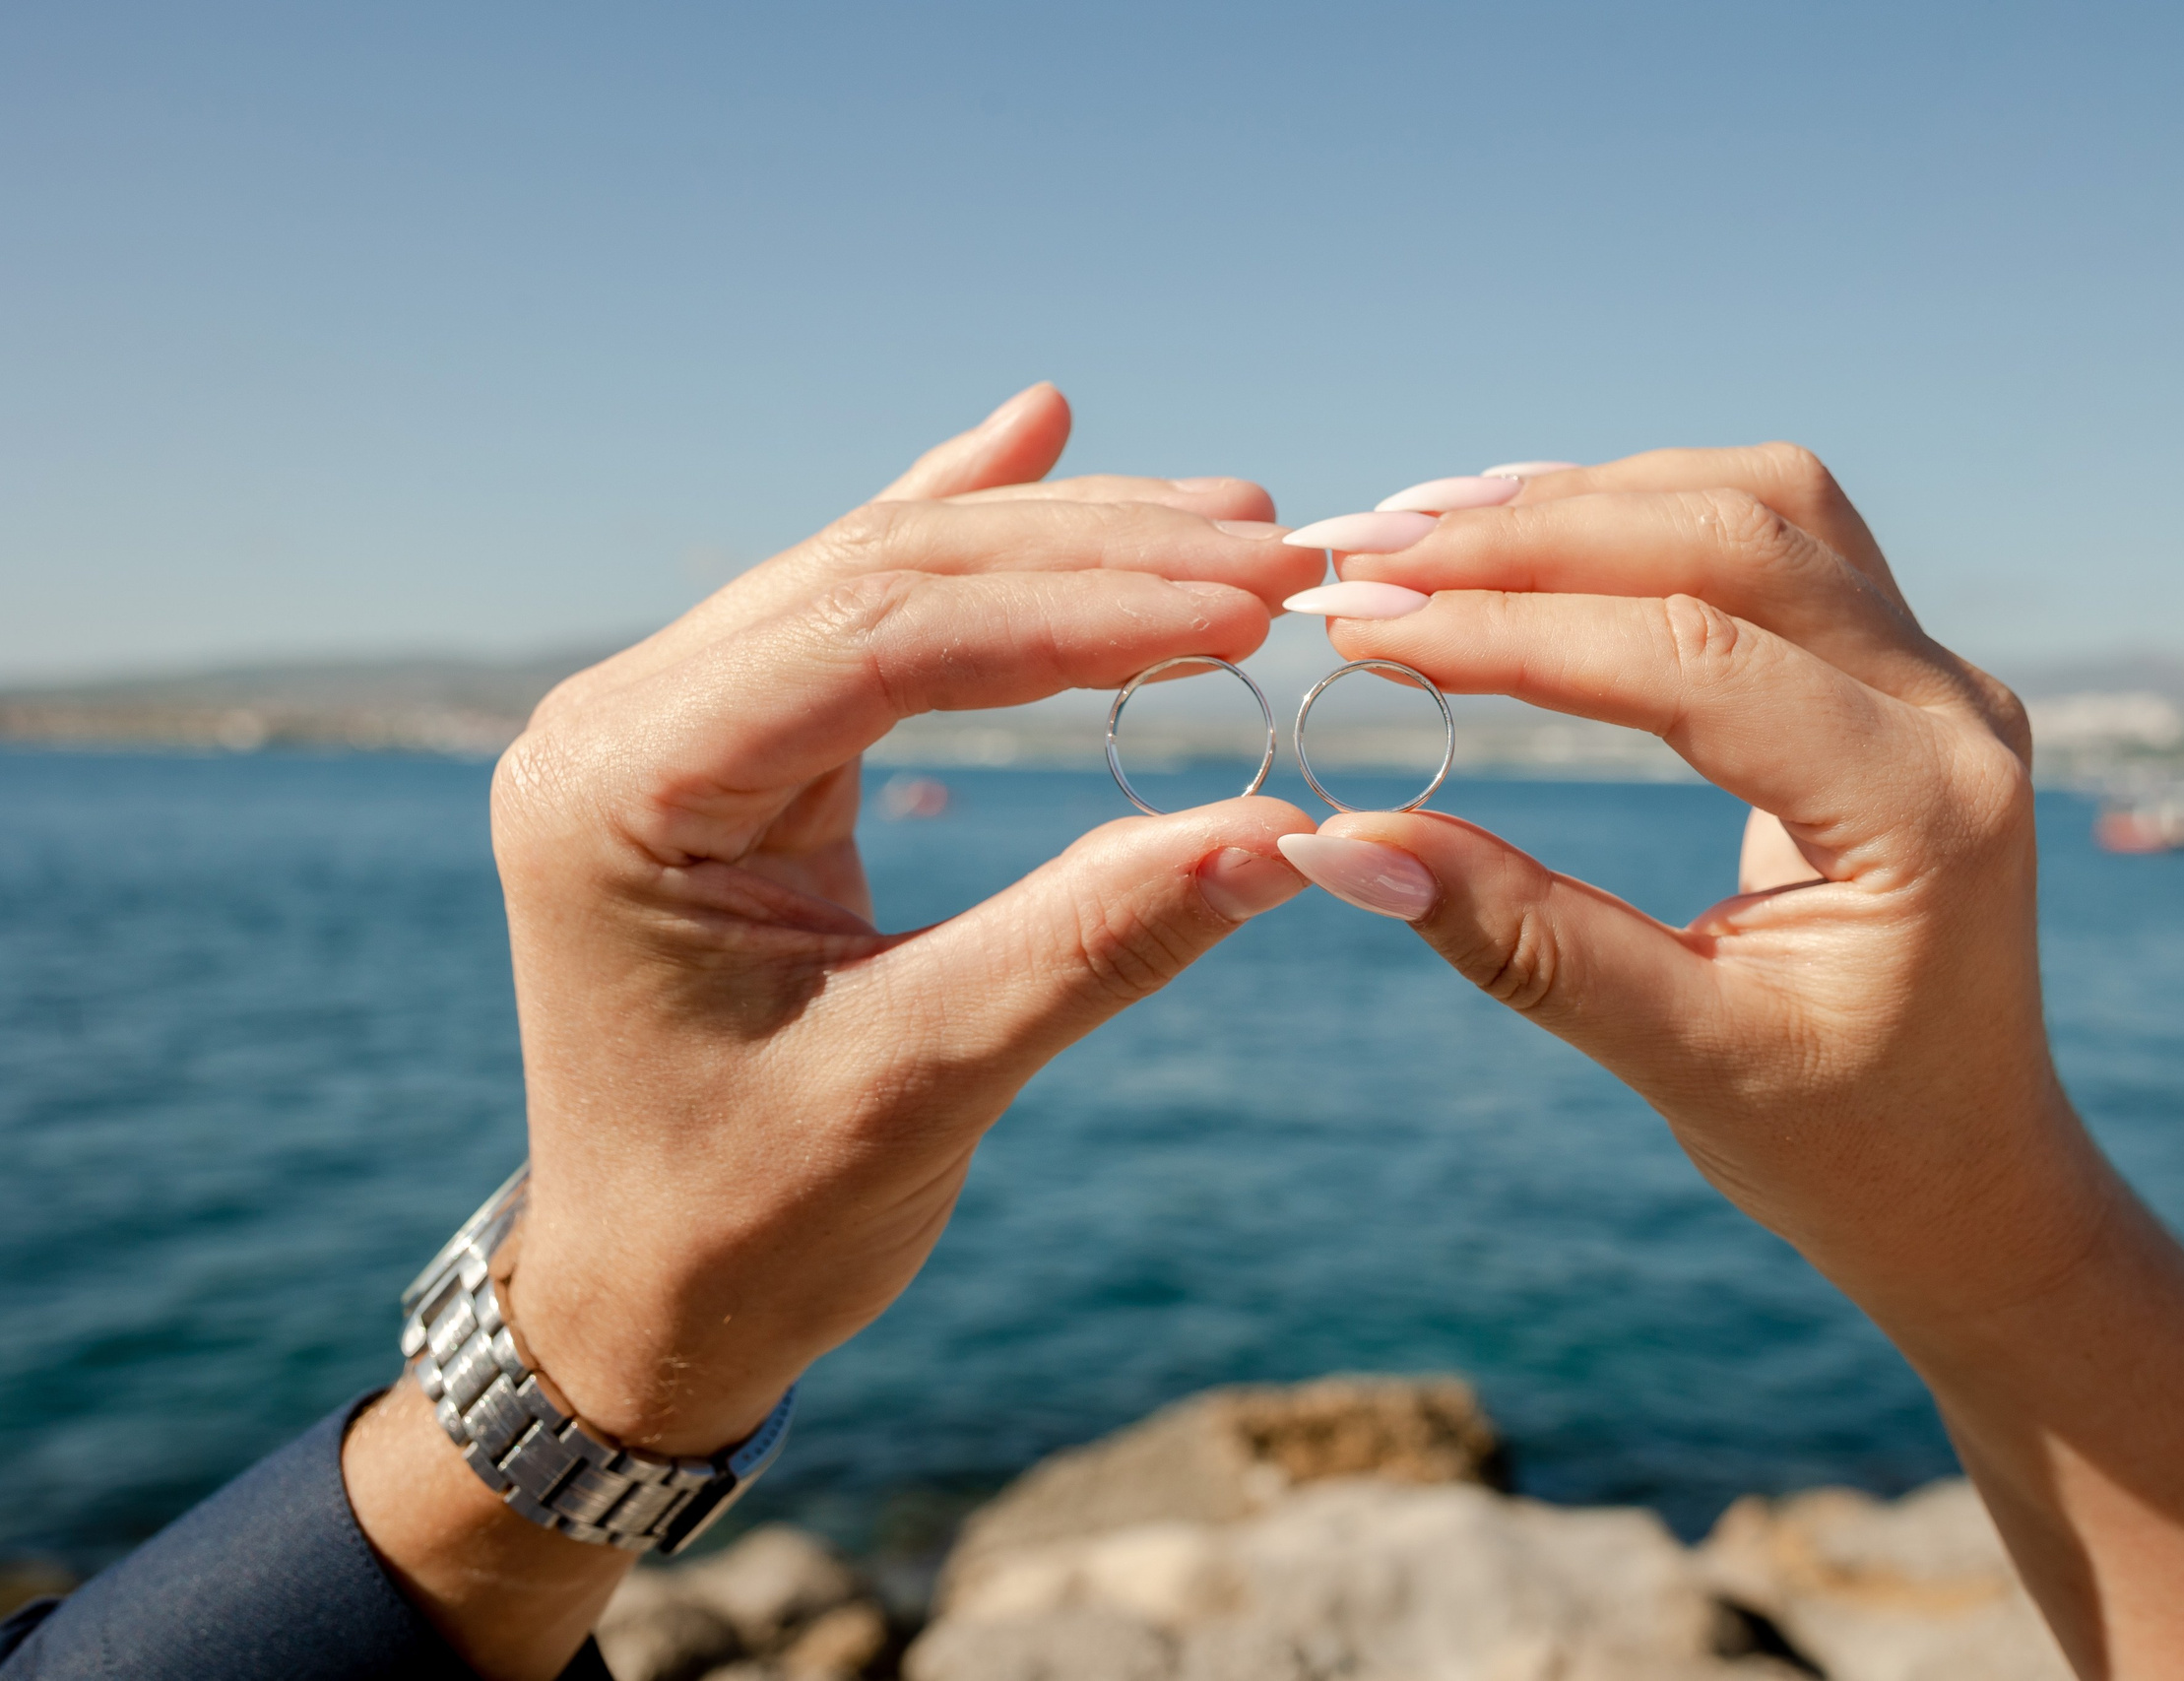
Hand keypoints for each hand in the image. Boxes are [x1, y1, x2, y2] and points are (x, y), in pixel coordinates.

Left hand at [346, 385, 1321, 1677]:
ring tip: (1225, 518)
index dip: (1080, 612)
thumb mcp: (921, 1087)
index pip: (882, 642)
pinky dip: (960, 540)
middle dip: (1092, 557)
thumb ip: (1091, 943)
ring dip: (1056, 544)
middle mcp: (625, 726)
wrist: (635, 1303)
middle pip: (886, 578)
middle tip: (1275, 553)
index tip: (1247, 608)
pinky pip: (856, 617)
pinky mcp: (721, 754)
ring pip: (883, 579)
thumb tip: (1289, 832)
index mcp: (625, 792)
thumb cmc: (745, 1224)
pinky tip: (1035, 436)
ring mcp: (666, 729)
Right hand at [1303, 446, 2088, 1309]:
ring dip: (1584, 502)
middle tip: (1362, 561)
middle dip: (1530, 536)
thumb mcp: (1682, 1060)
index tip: (1358, 630)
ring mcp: (1938, 680)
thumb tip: (1346, 844)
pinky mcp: (1899, 675)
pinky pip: (1772, 538)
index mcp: (1923, 813)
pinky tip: (1524, 540)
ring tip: (1421, 533)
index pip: (1693, 658)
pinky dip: (1637, 518)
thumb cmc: (1843, 1144)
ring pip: (1759, 503)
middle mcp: (1953, 713)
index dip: (1511, 632)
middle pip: (1733, 536)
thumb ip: (1524, 943)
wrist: (1970, 1179)